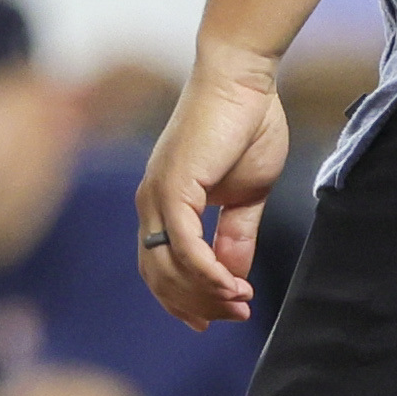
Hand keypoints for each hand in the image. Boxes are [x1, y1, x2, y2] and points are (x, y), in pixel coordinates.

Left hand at [136, 40, 288, 325]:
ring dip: (206, 294)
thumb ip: (235, 234)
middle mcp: (151, 203)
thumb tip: (233, 275)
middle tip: (238, 314)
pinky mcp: (174, 187)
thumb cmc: (246, 124)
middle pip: (161, 277)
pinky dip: (207, 273)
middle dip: (199, 304)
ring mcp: (158, 195)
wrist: (243, 79)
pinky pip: (185, 247)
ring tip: (241, 302)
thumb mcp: (246, 193)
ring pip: (170, 269)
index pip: (161, 268)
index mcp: (164, 203)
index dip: (187, 299)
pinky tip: (233, 285)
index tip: (220, 316)